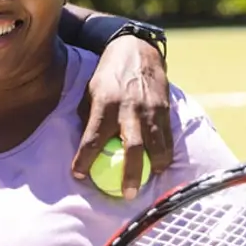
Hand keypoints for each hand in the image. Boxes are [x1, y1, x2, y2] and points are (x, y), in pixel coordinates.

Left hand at [72, 35, 172, 199]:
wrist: (135, 51)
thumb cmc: (107, 75)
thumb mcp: (90, 91)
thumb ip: (88, 116)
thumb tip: (83, 144)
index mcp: (104, 104)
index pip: (92, 138)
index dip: (84, 159)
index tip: (78, 175)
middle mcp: (128, 109)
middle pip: (131, 147)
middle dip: (129, 174)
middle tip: (125, 194)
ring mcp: (150, 109)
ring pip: (156, 145)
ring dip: (154, 167)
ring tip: (148, 182)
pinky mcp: (164, 108)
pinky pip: (167, 137)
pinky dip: (165, 153)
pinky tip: (160, 164)